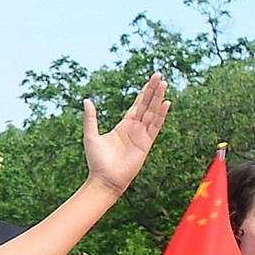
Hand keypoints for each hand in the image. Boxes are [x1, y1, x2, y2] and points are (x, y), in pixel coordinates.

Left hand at [80, 74, 171, 193]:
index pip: (137, 105)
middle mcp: (135, 128)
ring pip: (152, 112)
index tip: (151, 80)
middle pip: (147, 105)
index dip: (144, 92)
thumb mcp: (91, 135)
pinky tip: (166, 103)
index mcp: (124, 125)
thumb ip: (91, 118)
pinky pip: (155, 126)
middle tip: (159, 75)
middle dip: (152, 90)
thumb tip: (87, 100)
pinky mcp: (146, 143)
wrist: (104, 179)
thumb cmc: (97, 161)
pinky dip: (161, 114)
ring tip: (163, 84)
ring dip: (158, 98)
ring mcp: (142, 135)